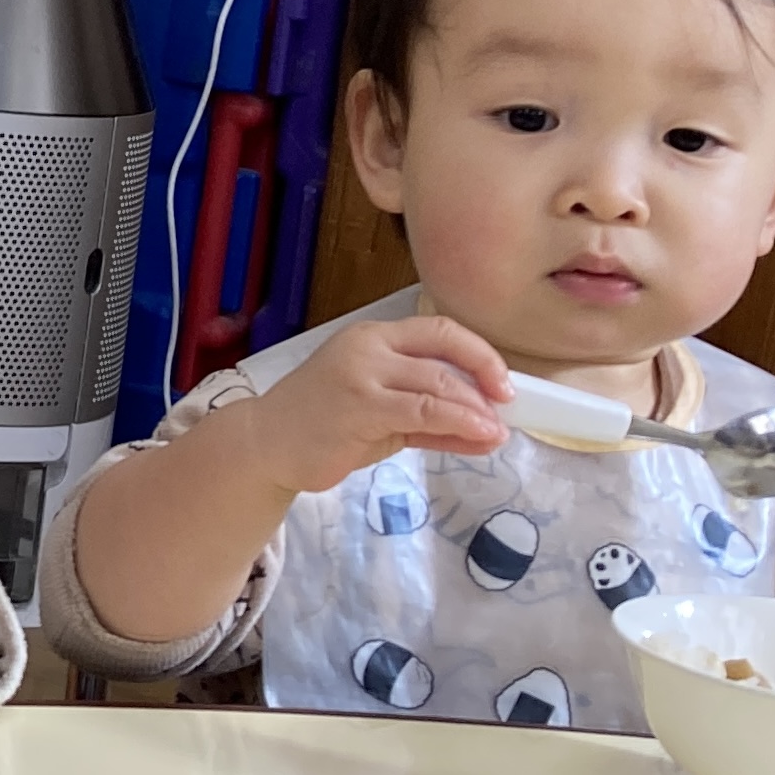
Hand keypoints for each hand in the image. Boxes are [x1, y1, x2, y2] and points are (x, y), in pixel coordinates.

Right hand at [245, 314, 512, 495]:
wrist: (266, 445)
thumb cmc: (322, 427)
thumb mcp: (381, 417)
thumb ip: (429, 418)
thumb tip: (486, 428)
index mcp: (374, 337)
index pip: (440, 330)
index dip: (480, 353)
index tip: (505, 383)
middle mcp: (369, 347)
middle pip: (444, 353)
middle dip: (485, 381)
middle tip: (508, 410)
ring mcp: (362, 375)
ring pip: (438, 383)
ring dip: (476, 409)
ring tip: (498, 431)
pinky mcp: (360, 407)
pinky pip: (423, 412)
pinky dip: (459, 424)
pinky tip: (480, 438)